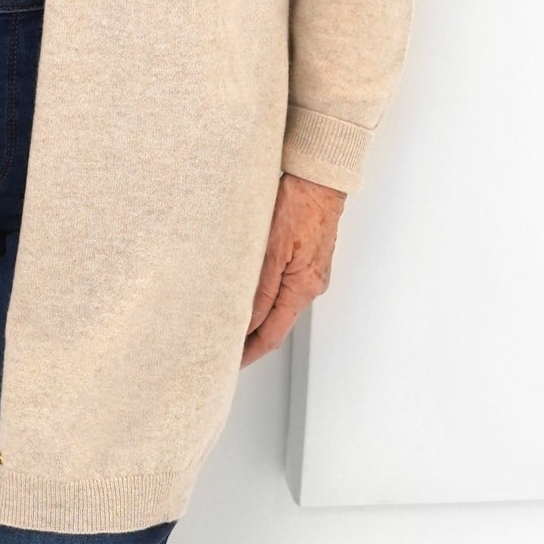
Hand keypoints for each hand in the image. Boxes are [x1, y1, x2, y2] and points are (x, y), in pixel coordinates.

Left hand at [241, 172, 345, 365]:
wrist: (319, 180)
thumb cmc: (298, 206)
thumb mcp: (271, 248)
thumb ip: (260, 289)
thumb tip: (246, 321)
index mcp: (303, 288)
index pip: (272, 334)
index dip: (250, 351)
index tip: (230, 362)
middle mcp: (311, 286)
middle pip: (277, 325)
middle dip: (251, 340)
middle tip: (223, 347)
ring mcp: (312, 274)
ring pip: (281, 307)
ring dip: (258, 319)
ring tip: (231, 323)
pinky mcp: (309, 262)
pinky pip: (286, 290)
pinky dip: (267, 300)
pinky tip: (251, 296)